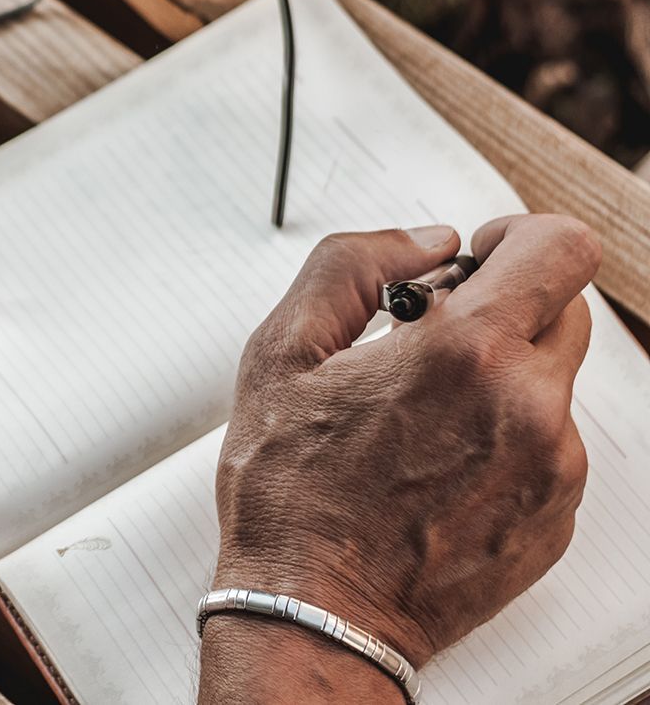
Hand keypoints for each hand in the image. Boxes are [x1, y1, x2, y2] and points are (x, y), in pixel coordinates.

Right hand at [203, 216, 595, 697]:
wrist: (317, 609)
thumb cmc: (292, 492)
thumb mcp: (281, 352)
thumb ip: (353, 266)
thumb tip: (424, 241)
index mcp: (464, 352)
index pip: (559, 248)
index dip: (518, 237)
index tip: (476, 258)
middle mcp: (527, 406)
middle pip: (564, 307)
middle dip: (501, 307)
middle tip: (429, 341)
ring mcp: (552, 466)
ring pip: (551, 380)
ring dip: (499, 377)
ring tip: (419, 418)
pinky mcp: (558, 514)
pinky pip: (548, 443)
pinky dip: (501, 436)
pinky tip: (434, 464)